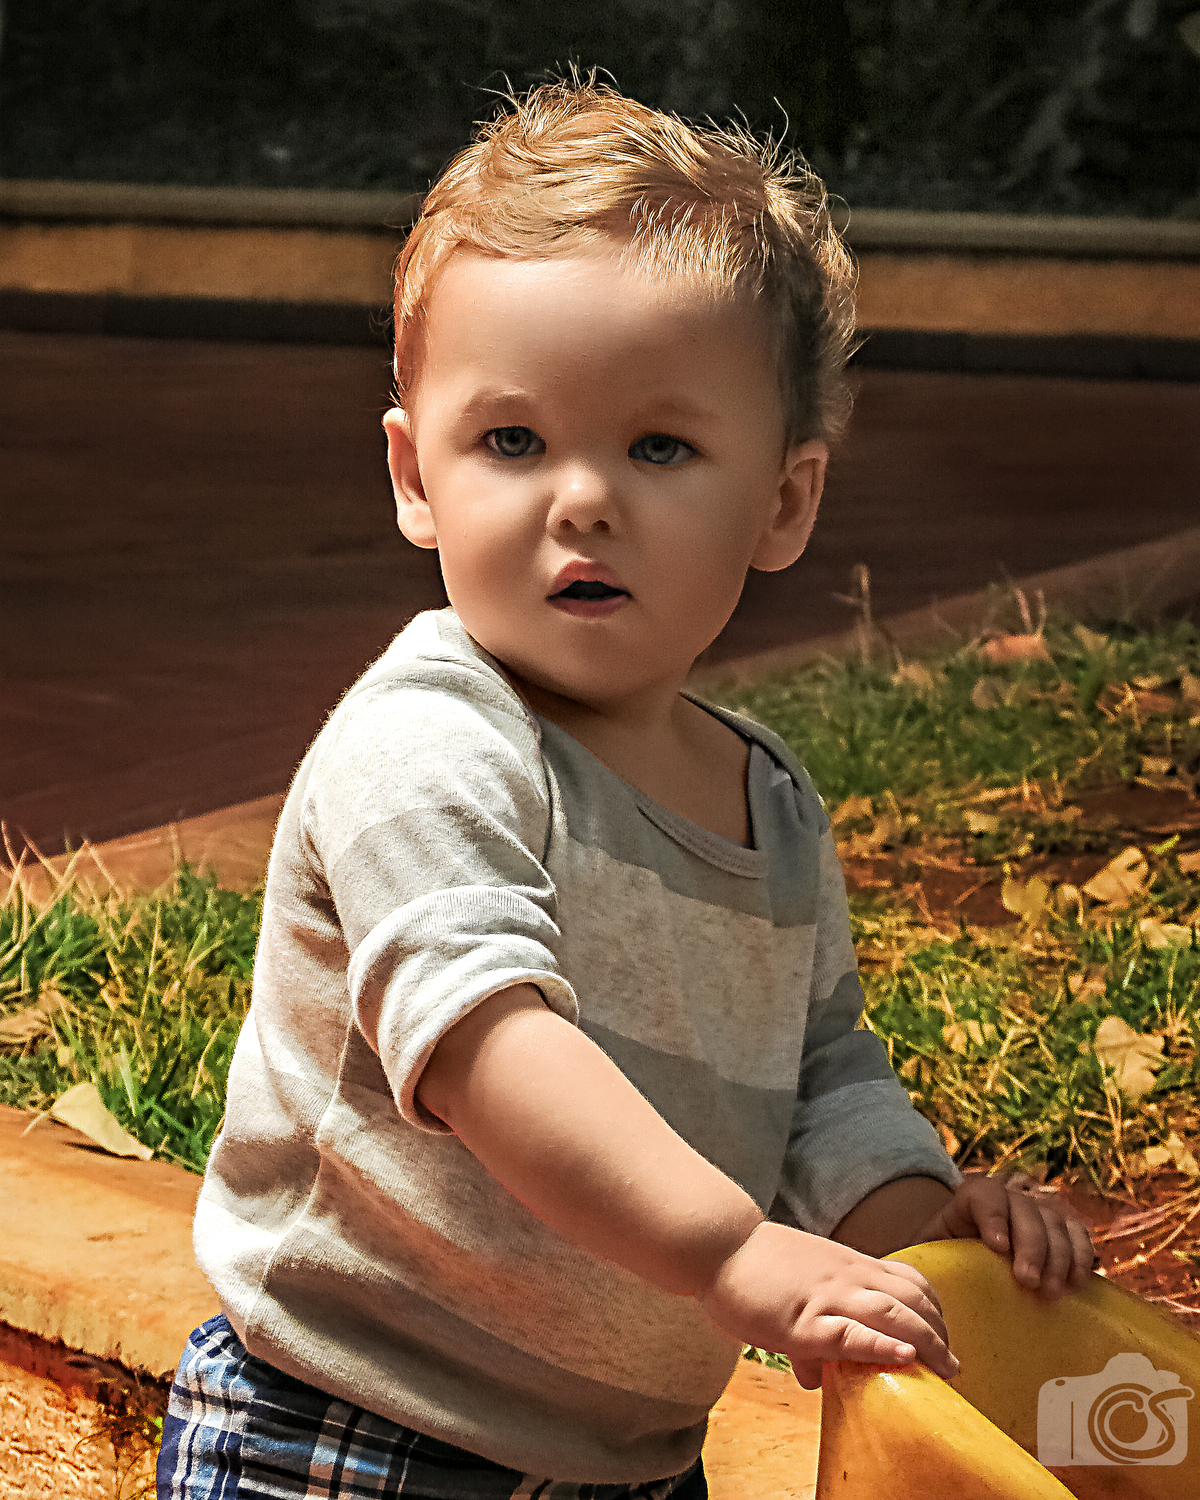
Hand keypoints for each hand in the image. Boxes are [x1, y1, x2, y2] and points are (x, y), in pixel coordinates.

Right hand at [697, 1221, 959, 1389]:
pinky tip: (904, 1358)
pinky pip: (851, 1334)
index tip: (943, 1334)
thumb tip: (813, 1377)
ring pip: (893, 1315)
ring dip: (928, 1342)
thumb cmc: (752, 1265)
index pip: (907, 1280)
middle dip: (940, 1332)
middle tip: (953, 1364)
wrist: (719, 1243)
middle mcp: (846, 1277)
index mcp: (847, 1265)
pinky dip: (882, 1347)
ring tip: (947, 1369)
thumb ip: (811, 1325)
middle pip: (912, 1299)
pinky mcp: (803, 1321)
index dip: (933, 1308)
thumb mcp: (793, 1287)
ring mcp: (827, 1297)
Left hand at [915, 1172, 1093, 1298]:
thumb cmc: (945, 1258)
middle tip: (1030, 1282)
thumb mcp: (926, 1251)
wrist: (970, 1255)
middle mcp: (1009, 1195)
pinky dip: (1082, 1255)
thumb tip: (897, 1279)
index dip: (993, 1218)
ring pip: (1056, 1220)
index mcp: (971, 1198)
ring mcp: (1038, 1207)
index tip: (998, 1248)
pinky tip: (1077, 1282)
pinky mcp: (1062, 1225)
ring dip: (1059, 1256)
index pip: (984, 1196)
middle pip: (1025, 1209)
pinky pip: (1079, 1232)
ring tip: (1052, 1291)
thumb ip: (919, 1257)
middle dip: (1031, 1246)